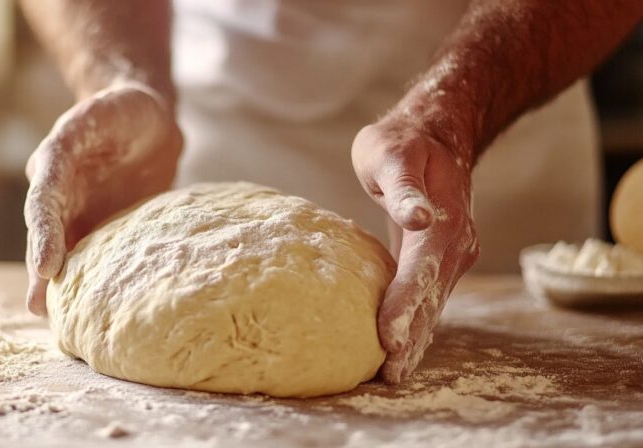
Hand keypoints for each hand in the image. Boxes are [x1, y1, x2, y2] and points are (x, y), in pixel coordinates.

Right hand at [24, 84, 181, 314]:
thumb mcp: (100, 111)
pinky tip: (99, 305)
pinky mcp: (108, 228)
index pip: (43, 205)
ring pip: (69, 252)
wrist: (145, 122)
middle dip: (42, 273)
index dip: (43, 237)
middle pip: (48, 238)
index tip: (46, 269)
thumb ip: (78, 132)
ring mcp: (83, 215)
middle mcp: (61, 198)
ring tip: (61, 319)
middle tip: (40, 308)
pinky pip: (100, 256)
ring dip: (63, 283)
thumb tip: (44, 166)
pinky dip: (96, 280)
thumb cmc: (119, 112)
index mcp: (54, 169)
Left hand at [351, 115, 478, 383]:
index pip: (420, 273)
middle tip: (390, 375)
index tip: (387, 340)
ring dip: (418, 338)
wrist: (436, 133)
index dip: (403, 308)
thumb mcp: (393, 155)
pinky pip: (431, 295)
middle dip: (412, 338)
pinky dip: (420, 322)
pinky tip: (406, 345)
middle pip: (431, 299)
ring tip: (396, 374)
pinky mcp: (443, 257)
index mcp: (442, 222)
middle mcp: (455, 244)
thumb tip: (419, 219)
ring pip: (435, 303)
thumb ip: (405, 189)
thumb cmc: (403, 143)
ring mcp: (454, 253)